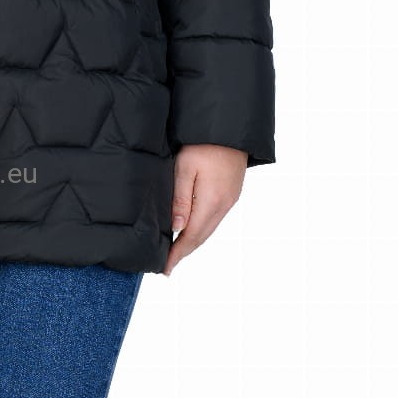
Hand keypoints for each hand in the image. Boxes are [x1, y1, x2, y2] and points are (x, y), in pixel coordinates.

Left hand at [164, 145, 248, 275]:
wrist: (230, 128)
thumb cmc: (203, 143)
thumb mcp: (185, 168)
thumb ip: (181, 199)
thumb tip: (177, 228)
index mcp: (211, 202)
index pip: (191, 237)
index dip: (177, 254)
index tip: (164, 268)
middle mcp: (224, 205)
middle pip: (201, 237)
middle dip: (184, 252)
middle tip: (167, 265)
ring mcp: (230, 200)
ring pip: (209, 229)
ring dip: (193, 242)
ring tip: (177, 251)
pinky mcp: (232, 193)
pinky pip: (215, 218)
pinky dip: (202, 229)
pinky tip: (191, 229)